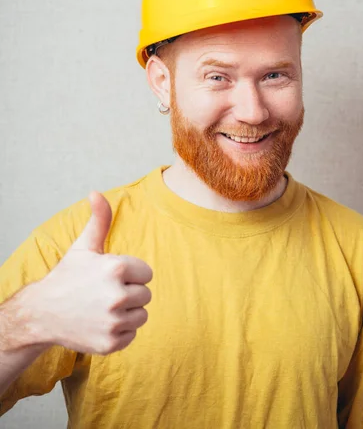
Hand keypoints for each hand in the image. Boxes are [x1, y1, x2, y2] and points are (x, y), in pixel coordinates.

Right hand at [27, 191, 151, 354]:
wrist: (43, 313)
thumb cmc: (68, 276)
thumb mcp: (84, 246)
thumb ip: (99, 219)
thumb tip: (96, 192)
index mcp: (116, 268)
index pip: (146, 273)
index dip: (130, 274)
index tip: (111, 276)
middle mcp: (116, 296)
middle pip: (146, 295)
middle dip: (129, 292)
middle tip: (105, 293)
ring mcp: (113, 322)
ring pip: (141, 315)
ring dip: (128, 312)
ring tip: (104, 307)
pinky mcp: (110, 343)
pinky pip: (132, 335)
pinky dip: (120, 332)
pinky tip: (101, 323)